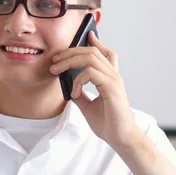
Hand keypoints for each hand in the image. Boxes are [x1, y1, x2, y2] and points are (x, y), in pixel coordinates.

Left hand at [50, 31, 139, 148]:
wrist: (120, 138)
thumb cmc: (108, 123)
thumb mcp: (87, 106)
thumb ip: (79, 93)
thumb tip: (65, 85)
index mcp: (110, 78)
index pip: (106, 53)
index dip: (96, 42)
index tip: (85, 36)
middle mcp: (114, 76)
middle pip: (93, 51)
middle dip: (71, 52)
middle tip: (55, 60)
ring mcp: (114, 80)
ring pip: (90, 58)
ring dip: (69, 61)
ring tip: (57, 71)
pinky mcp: (111, 88)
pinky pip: (90, 73)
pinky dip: (78, 80)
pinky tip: (74, 93)